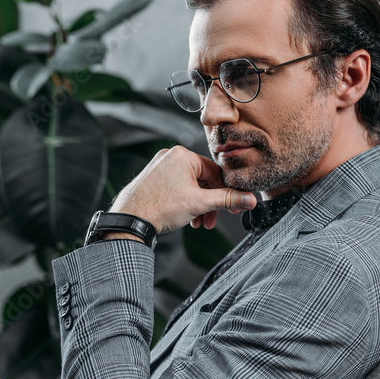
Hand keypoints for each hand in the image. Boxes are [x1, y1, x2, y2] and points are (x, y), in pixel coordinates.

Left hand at [109, 145, 256, 233]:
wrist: (130, 220)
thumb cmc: (159, 207)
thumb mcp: (200, 204)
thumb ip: (228, 200)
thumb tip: (249, 199)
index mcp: (183, 155)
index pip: (215, 172)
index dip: (226, 192)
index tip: (233, 207)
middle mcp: (170, 157)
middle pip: (202, 181)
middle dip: (209, 203)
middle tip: (211, 220)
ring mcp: (159, 167)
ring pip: (189, 186)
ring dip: (197, 206)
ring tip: (197, 222)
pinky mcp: (153, 179)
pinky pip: (176, 188)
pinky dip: (184, 203)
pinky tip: (185, 218)